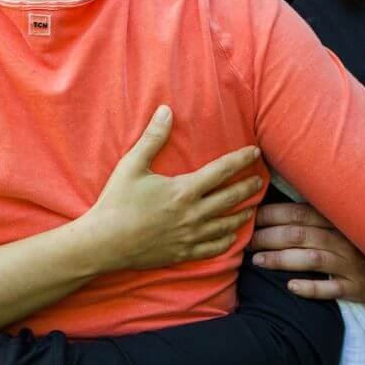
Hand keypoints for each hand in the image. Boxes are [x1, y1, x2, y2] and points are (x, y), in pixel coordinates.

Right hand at [80, 105, 262, 273]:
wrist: (105, 242)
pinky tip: (232, 236)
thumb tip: (166, 110)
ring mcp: (190, 237)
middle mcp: (193, 214)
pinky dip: (228, 241)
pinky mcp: (184, 253)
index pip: (221, 171)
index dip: (240, 159)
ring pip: (227, 225)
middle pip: (230, 198)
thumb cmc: (116, 201)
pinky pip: (215, 249)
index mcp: (183, 190)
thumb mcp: (132, 165)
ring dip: (243, 214)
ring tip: (251, 207)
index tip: (254, 152)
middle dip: (248, 187)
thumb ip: (152, 138)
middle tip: (260, 180)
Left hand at [248, 203, 364, 302]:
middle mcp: (343, 239)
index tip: (248, 216)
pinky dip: (311, 287)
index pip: (297, 212)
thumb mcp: (348, 220)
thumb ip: (319, 212)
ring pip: (310, 259)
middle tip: (244, 241)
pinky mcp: (358, 288)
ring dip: (280, 259)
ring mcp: (351, 264)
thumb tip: (280, 201)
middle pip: (298, 234)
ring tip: (258, 262)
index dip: (270, 214)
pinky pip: (332, 288)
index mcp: (337, 219)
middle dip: (267, 237)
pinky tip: (291, 287)